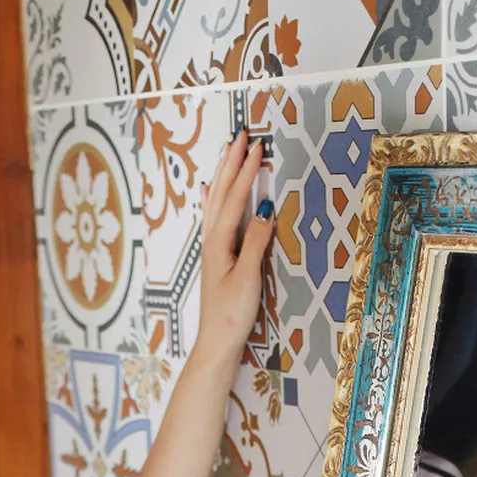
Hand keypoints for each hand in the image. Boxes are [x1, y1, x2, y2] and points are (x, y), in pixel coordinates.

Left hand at [194, 126, 274, 371]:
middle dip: (232, 162)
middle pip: (222, 193)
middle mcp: (212, 240)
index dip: (246, 171)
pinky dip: (213, 198)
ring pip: (217, 202)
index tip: (257, 145)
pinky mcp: (216, 257)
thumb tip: (266, 208)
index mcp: (220, 242)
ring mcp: (212, 248)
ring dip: (224, 174)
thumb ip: (256, 241)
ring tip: (227, 150)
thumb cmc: (232, 314)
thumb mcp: (248, 277)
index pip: (235, 198)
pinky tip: (210, 190)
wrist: (216, 342)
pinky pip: (214, 217)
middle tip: (241, 134)